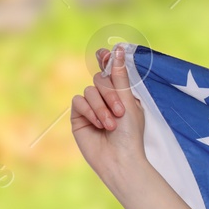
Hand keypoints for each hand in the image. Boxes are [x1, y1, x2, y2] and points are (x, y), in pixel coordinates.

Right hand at [71, 45, 144, 182]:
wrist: (119, 158)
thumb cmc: (130, 133)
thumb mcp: (128, 102)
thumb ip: (119, 77)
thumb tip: (117, 50)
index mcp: (122, 95)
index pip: (111, 72)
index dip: (107, 61)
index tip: (104, 52)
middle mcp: (106, 99)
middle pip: (100, 79)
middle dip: (110, 94)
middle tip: (120, 111)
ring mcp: (92, 107)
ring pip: (89, 91)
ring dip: (102, 107)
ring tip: (111, 125)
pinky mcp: (79, 116)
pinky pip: (78, 102)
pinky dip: (90, 111)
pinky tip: (99, 125)